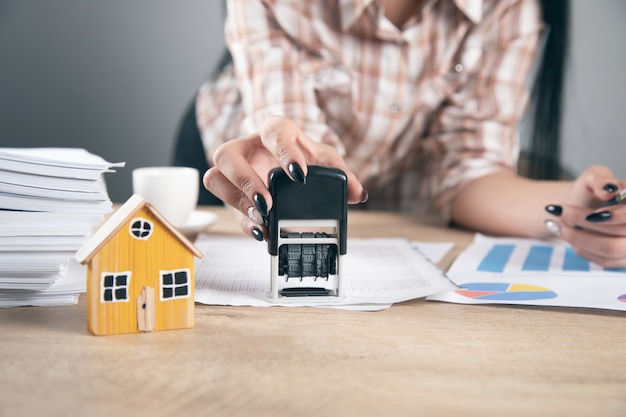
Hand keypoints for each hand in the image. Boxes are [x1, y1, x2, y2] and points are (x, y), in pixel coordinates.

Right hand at [202, 116, 366, 239]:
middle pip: (227, 154)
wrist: (294, 168)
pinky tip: (261, 233)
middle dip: (244, 181)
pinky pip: (226, 207)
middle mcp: (248, 148)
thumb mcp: (326, 161)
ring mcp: (235, 171)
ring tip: (262, 218)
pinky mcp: (233, 195)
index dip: (283, 150)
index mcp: (274, 132)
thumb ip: (342, 175)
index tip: (299, 173)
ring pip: (215, 179)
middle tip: (268, 203)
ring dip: (236, 201)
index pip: (273, 131)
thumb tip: (358, 193)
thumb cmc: (306, 158)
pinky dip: (243, 223)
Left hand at [546, 165, 625, 266]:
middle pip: (619, 233)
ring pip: (610, 250)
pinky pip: (604, 260)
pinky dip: (582, 248)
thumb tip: (609, 189)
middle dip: (584, 223)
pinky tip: (570, 236)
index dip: (615, 216)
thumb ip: (599, 178)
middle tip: (559, 212)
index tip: (591, 214)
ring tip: (558, 224)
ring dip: (578, 237)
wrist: (577, 207)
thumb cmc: (588, 191)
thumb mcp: (592, 177)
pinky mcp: (622, 259)